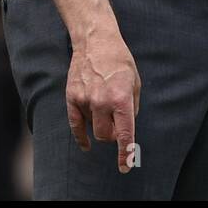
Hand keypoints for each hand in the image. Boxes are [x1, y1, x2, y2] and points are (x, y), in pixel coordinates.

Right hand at [65, 28, 141, 173]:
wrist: (95, 41)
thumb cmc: (119, 60)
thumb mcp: (135, 82)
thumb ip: (132, 107)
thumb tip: (126, 126)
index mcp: (121, 99)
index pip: (124, 134)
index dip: (126, 153)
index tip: (125, 166)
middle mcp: (102, 102)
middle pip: (105, 136)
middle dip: (112, 136)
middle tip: (116, 125)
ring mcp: (85, 100)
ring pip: (92, 129)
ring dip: (100, 127)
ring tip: (103, 110)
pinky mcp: (72, 97)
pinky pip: (75, 125)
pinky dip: (81, 136)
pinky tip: (86, 144)